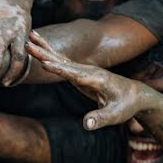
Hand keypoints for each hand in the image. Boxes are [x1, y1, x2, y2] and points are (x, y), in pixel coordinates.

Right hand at [26, 31, 160, 129]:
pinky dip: (50, 55)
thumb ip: (100, 119)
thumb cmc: (125, 106)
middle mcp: (89, 71)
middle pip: (64, 61)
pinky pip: (62, 62)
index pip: (75, 74)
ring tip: (29, 37)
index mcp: (97, 79)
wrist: (134, 95)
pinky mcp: (79, 73)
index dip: (60, 69)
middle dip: (46, 53)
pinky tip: (40, 48)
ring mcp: (84, 70)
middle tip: (28, 44)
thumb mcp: (115, 115)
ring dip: (45, 48)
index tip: (44, 63)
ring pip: (61, 58)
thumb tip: (86, 125)